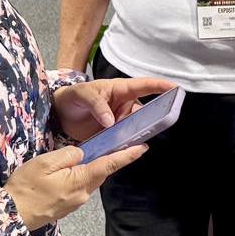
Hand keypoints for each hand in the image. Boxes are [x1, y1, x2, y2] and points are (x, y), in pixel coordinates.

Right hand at [5, 144, 147, 229]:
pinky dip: (81, 176)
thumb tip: (82, 153)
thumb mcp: (45, 163)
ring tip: (88, 154)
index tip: (143, 148)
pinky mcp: (68, 206)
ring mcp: (76, 202)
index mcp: (80, 181)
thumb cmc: (25, 187)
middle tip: (115, 142)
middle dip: (109, 158)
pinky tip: (70, 171)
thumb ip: (68, 154)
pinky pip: (80, 187)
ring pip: (90, 180)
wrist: (11, 216)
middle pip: (101, 172)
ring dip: (92, 168)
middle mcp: (83, 194)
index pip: (108, 165)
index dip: (127, 156)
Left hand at [51, 77, 176, 141]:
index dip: (160, 86)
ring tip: (142, 139)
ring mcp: (120, 121)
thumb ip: (97, 105)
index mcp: (119, 90)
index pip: (143, 86)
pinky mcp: (113, 135)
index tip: (175, 89)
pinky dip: (127, 144)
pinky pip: (124, 139)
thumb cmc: (73, 97)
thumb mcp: (82, 95)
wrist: (59, 114)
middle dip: (155, 116)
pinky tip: (129, 150)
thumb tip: (111, 121)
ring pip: (136, 127)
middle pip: (145, 111)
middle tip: (162, 122)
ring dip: (140, 133)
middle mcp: (124, 105)